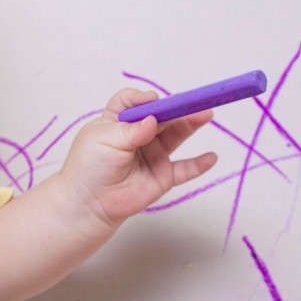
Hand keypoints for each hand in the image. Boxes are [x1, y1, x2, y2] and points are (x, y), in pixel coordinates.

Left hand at [60, 87, 217, 227]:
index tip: (151, 99)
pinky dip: (199, 164)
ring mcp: (151, 154)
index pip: (132, 102)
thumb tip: (153, 119)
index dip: (142, 98)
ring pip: (175, 136)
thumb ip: (132, 130)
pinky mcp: (162, 175)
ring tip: (204, 114)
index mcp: (117, 121)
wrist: (90, 202)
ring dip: (190, 125)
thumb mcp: (105, 139)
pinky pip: (184, 169)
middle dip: (176, 107)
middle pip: (160, 116)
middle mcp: (137, 135)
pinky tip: (211, 157)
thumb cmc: (90, 165)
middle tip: (193, 101)